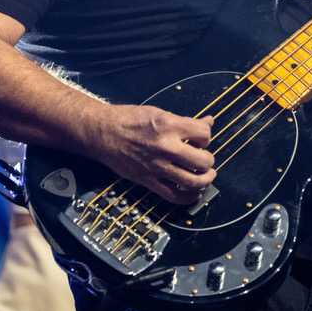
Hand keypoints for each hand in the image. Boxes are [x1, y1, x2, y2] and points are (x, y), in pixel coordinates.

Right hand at [97, 104, 215, 203]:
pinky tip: (194, 192)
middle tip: (204, 158)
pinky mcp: (149, 181)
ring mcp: (157, 167)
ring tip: (206, 175)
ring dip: (205, 179)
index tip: (200, 139)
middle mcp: (166, 148)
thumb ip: (185, 121)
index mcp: (169, 127)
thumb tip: (208, 122)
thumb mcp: (159, 113)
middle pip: (203, 161)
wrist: (103, 133)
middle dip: (208, 160)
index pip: (204, 135)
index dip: (206, 137)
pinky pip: (174, 196)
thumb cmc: (128, 120)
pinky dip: (189, 197)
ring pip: (193, 181)